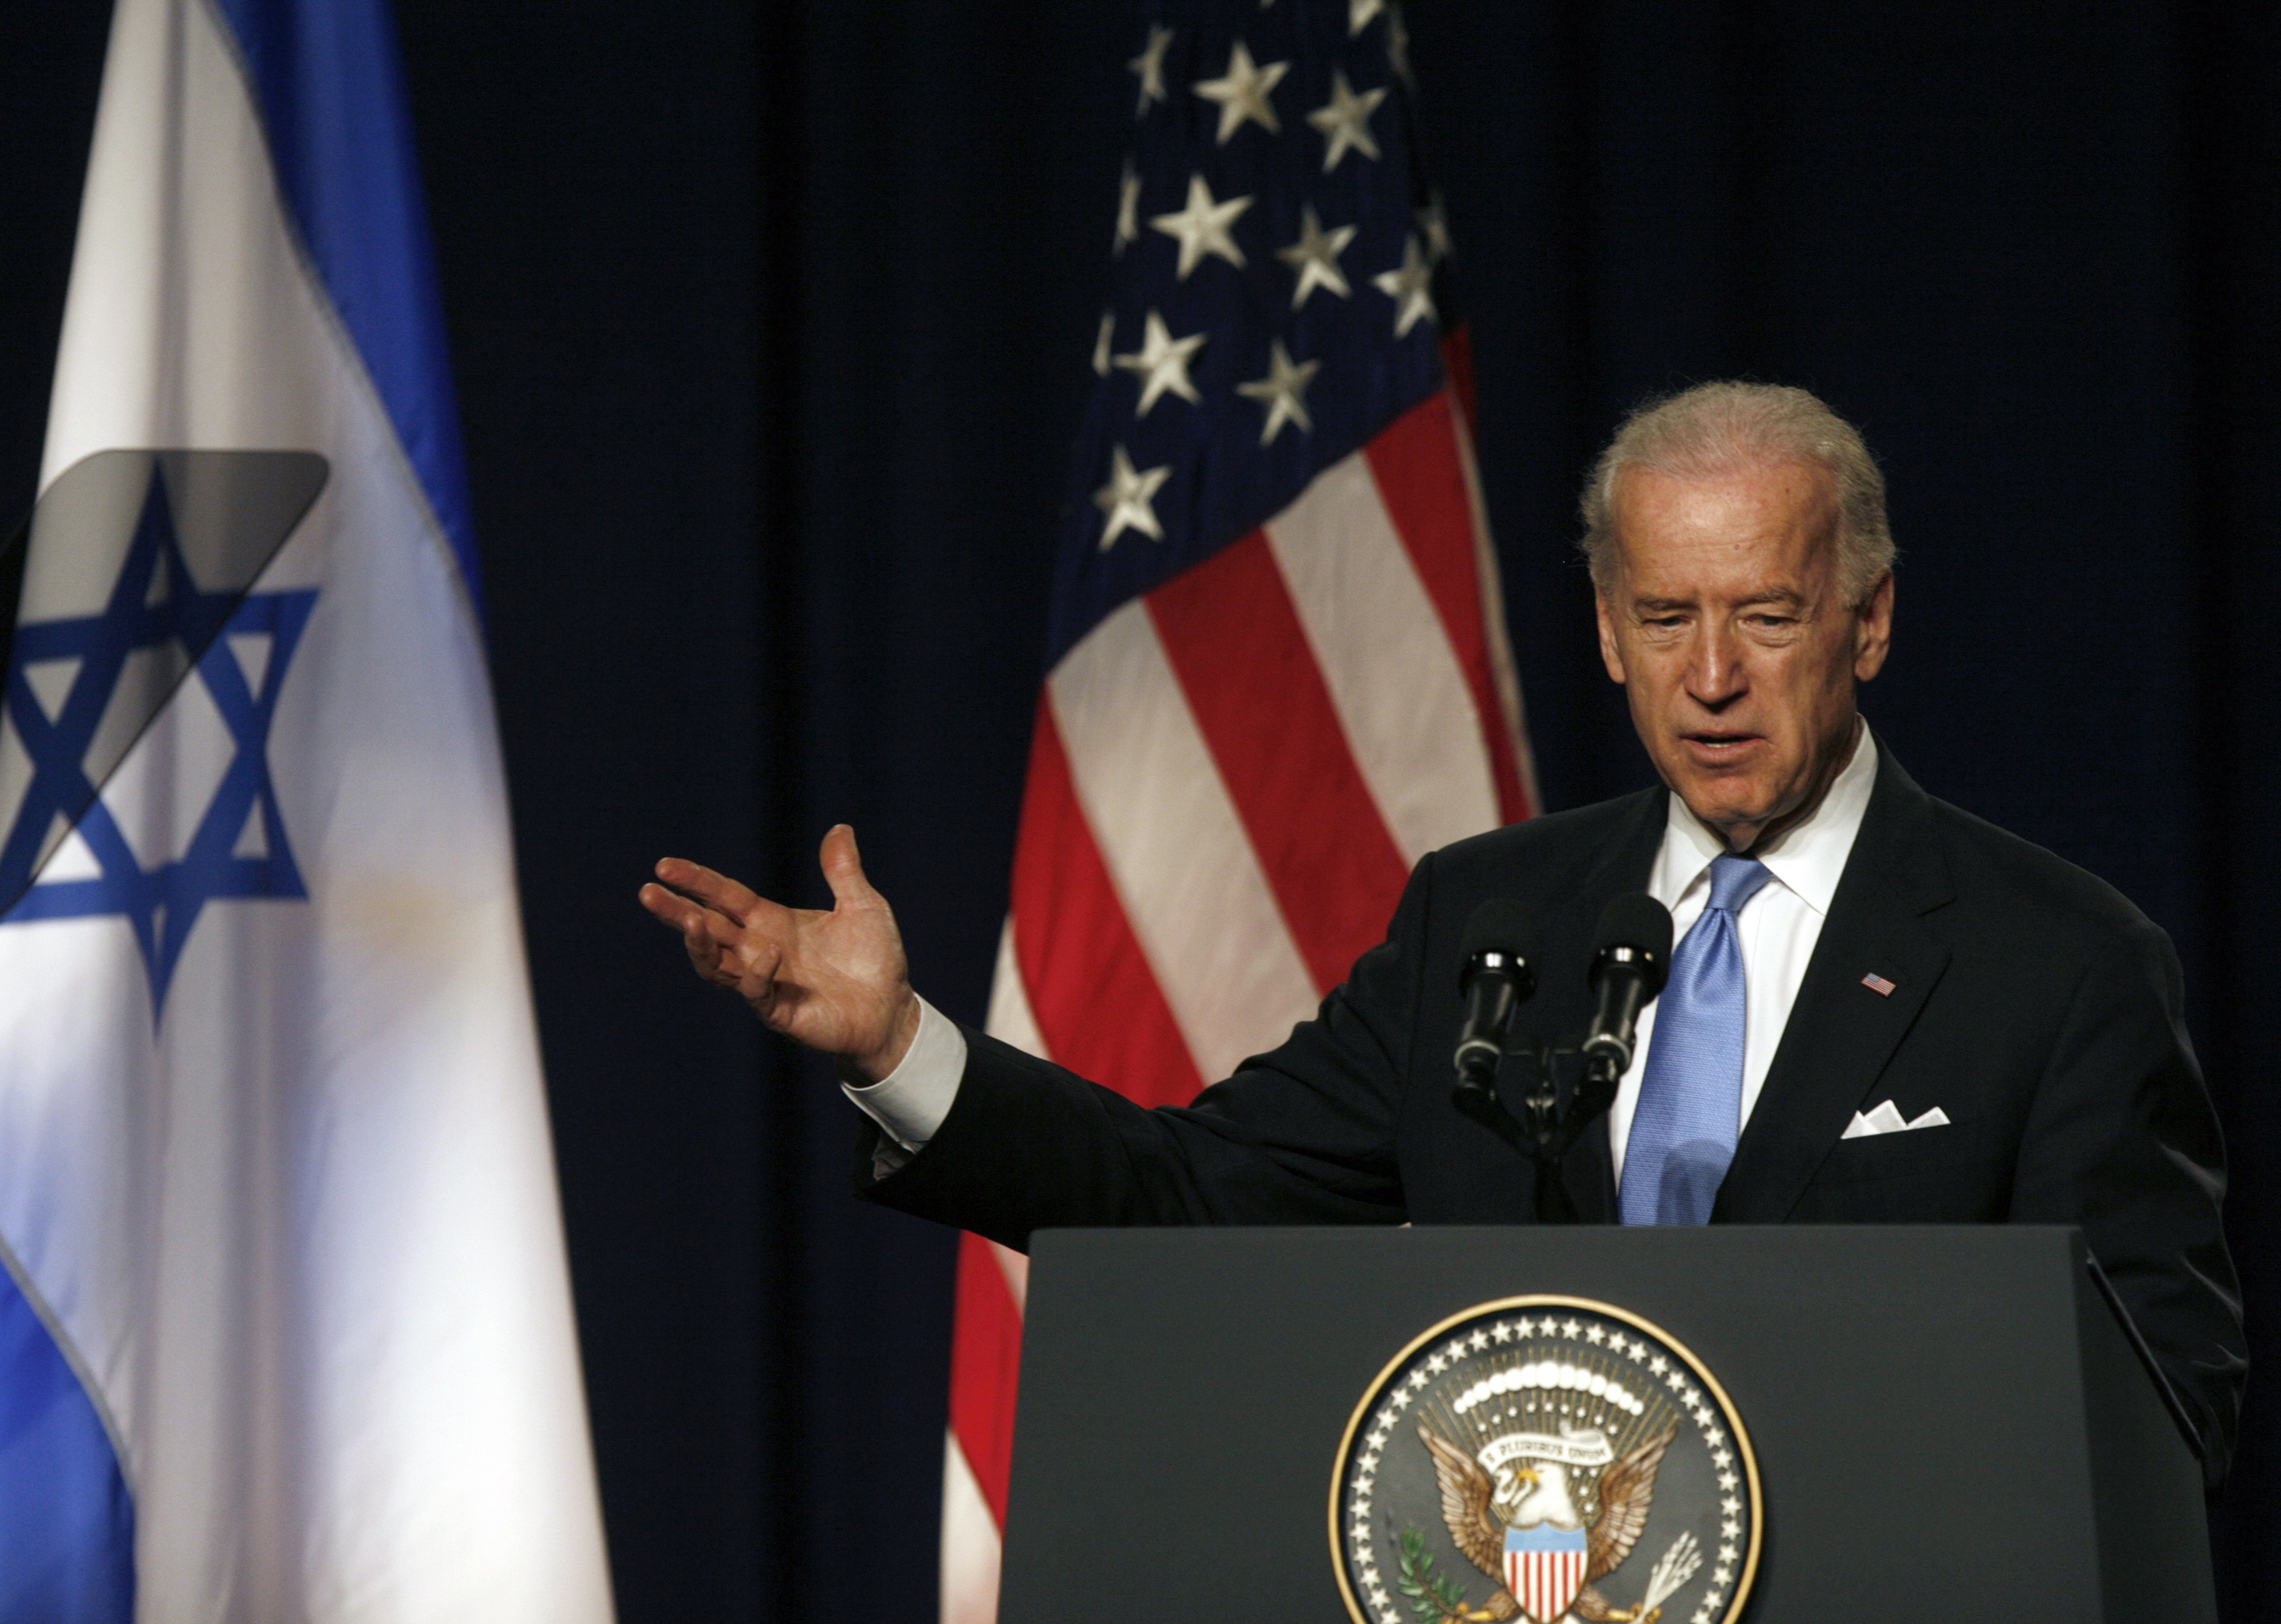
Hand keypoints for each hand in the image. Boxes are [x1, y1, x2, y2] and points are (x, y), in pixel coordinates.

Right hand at [638, 824, 920, 1079]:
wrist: (892, 1009)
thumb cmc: (875, 959)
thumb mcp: (863, 906)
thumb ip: (843, 871)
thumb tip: (840, 827)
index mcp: (772, 922)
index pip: (725, 897)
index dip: (696, 881)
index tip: (664, 865)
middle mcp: (761, 950)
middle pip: (707, 928)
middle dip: (677, 911)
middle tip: (648, 892)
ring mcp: (767, 982)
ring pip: (718, 965)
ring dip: (701, 945)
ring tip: (690, 921)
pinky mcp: (781, 1012)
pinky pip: (757, 994)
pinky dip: (757, 974)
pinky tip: (765, 953)